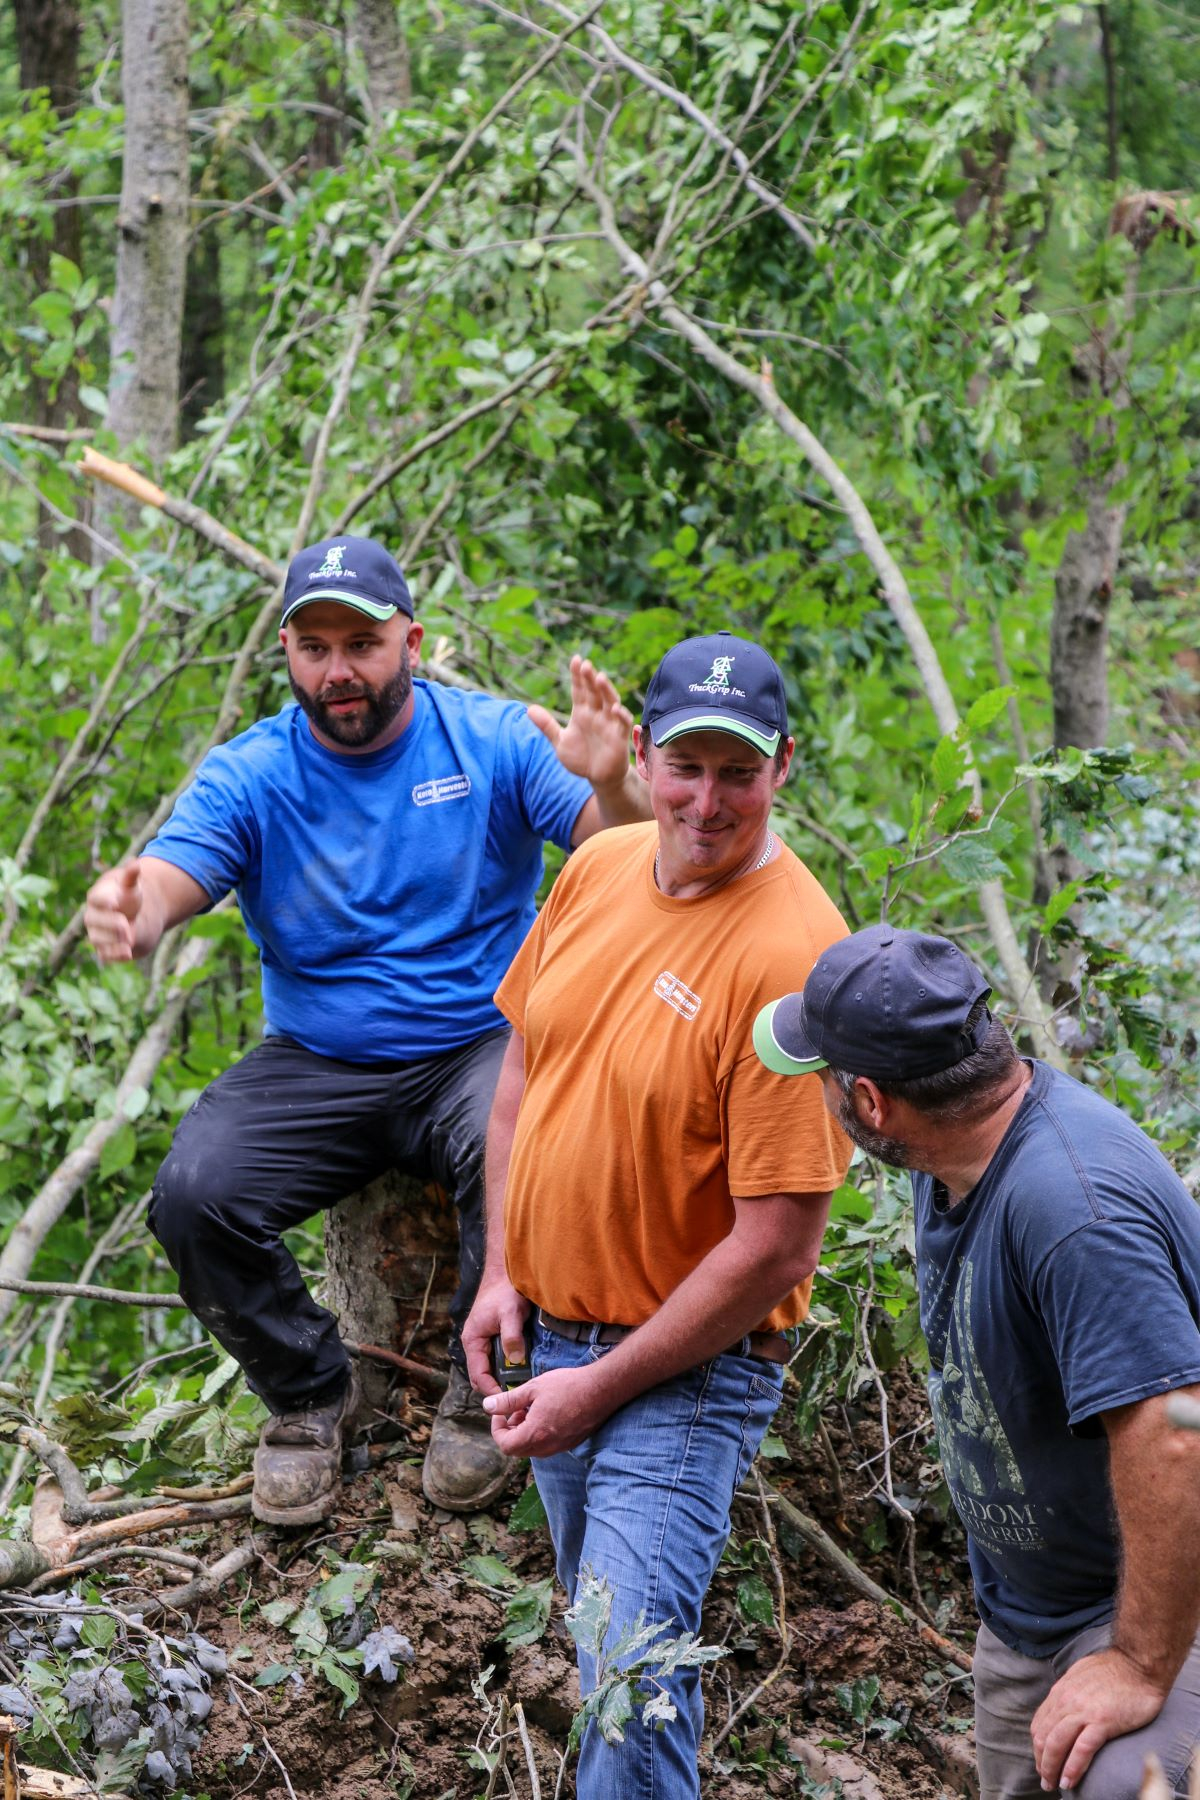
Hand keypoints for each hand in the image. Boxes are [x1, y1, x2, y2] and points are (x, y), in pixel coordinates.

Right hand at [84, 863, 143, 962]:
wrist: (132, 918)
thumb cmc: (128, 897)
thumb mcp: (132, 886)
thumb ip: (131, 876)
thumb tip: (135, 862)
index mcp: (98, 897)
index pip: (96, 899)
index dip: (104, 900)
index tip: (114, 902)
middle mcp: (93, 916)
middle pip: (95, 920)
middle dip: (111, 923)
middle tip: (126, 924)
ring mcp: (97, 933)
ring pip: (98, 939)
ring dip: (113, 940)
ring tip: (129, 938)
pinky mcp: (104, 949)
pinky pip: (105, 954)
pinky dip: (115, 955)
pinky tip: (128, 953)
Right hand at [461, 1276, 529, 1396]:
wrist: (506, 1271)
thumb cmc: (506, 1290)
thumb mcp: (511, 1313)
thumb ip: (512, 1336)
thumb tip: (515, 1361)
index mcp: (472, 1340)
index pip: (478, 1375)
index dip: (492, 1390)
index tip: (507, 1399)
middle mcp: (475, 1343)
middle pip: (482, 1375)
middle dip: (496, 1387)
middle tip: (516, 1397)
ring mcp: (483, 1340)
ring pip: (490, 1367)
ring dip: (502, 1377)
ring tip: (519, 1387)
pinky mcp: (493, 1336)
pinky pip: (497, 1357)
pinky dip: (506, 1366)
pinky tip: (521, 1369)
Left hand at [483, 1366, 607, 1457]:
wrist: (602, 1389)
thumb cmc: (568, 1386)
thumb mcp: (533, 1388)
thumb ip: (508, 1400)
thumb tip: (487, 1406)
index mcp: (535, 1433)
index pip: (505, 1445)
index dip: (497, 1429)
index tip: (500, 1413)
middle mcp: (547, 1446)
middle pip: (517, 1449)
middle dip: (510, 1431)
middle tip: (515, 1410)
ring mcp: (560, 1447)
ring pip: (532, 1448)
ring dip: (525, 1432)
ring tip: (531, 1409)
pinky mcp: (570, 1443)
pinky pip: (546, 1445)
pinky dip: (539, 1433)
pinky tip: (546, 1413)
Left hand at [528, 656, 633, 795]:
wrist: (598, 777)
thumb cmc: (581, 758)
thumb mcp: (560, 742)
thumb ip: (547, 726)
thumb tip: (529, 709)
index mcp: (582, 712)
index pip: (579, 690)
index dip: (577, 675)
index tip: (575, 660)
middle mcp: (596, 714)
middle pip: (594, 692)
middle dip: (590, 678)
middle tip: (585, 665)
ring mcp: (609, 724)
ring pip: (610, 702)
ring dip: (606, 690)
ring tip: (599, 678)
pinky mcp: (619, 737)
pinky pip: (622, 723)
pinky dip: (620, 715)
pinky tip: (614, 709)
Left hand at [1030, 1648, 1167, 1789]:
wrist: (1139, 1664)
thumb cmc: (1115, 1671)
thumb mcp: (1080, 1676)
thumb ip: (1069, 1693)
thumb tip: (1062, 1709)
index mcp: (1061, 1691)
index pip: (1040, 1724)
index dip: (1038, 1747)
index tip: (1042, 1761)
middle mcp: (1067, 1701)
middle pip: (1044, 1737)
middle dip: (1042, 1762)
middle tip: (1045, 1779)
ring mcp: (1083, 1711)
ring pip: (1057, 1744)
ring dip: (1052, 1768)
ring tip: (1054, 1784)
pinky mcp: (1102, 1721)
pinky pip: (1081, 1749)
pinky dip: (1072, 1768)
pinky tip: (1069, 1781)